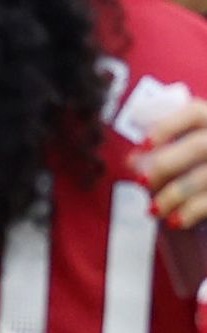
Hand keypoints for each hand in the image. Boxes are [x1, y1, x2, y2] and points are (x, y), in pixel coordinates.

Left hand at [144, 99, 206, 227]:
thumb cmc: (198, 162)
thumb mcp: (189, 146)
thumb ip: (167, 148)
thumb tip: (133, 161)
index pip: (195, 112)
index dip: (167, 126)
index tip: (143, 144)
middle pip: (199, 146)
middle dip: (165, 164)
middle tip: (142, 181)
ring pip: (205, 176)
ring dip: (173, 194)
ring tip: (153, 209)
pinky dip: (191, 212)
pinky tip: (174, 220)